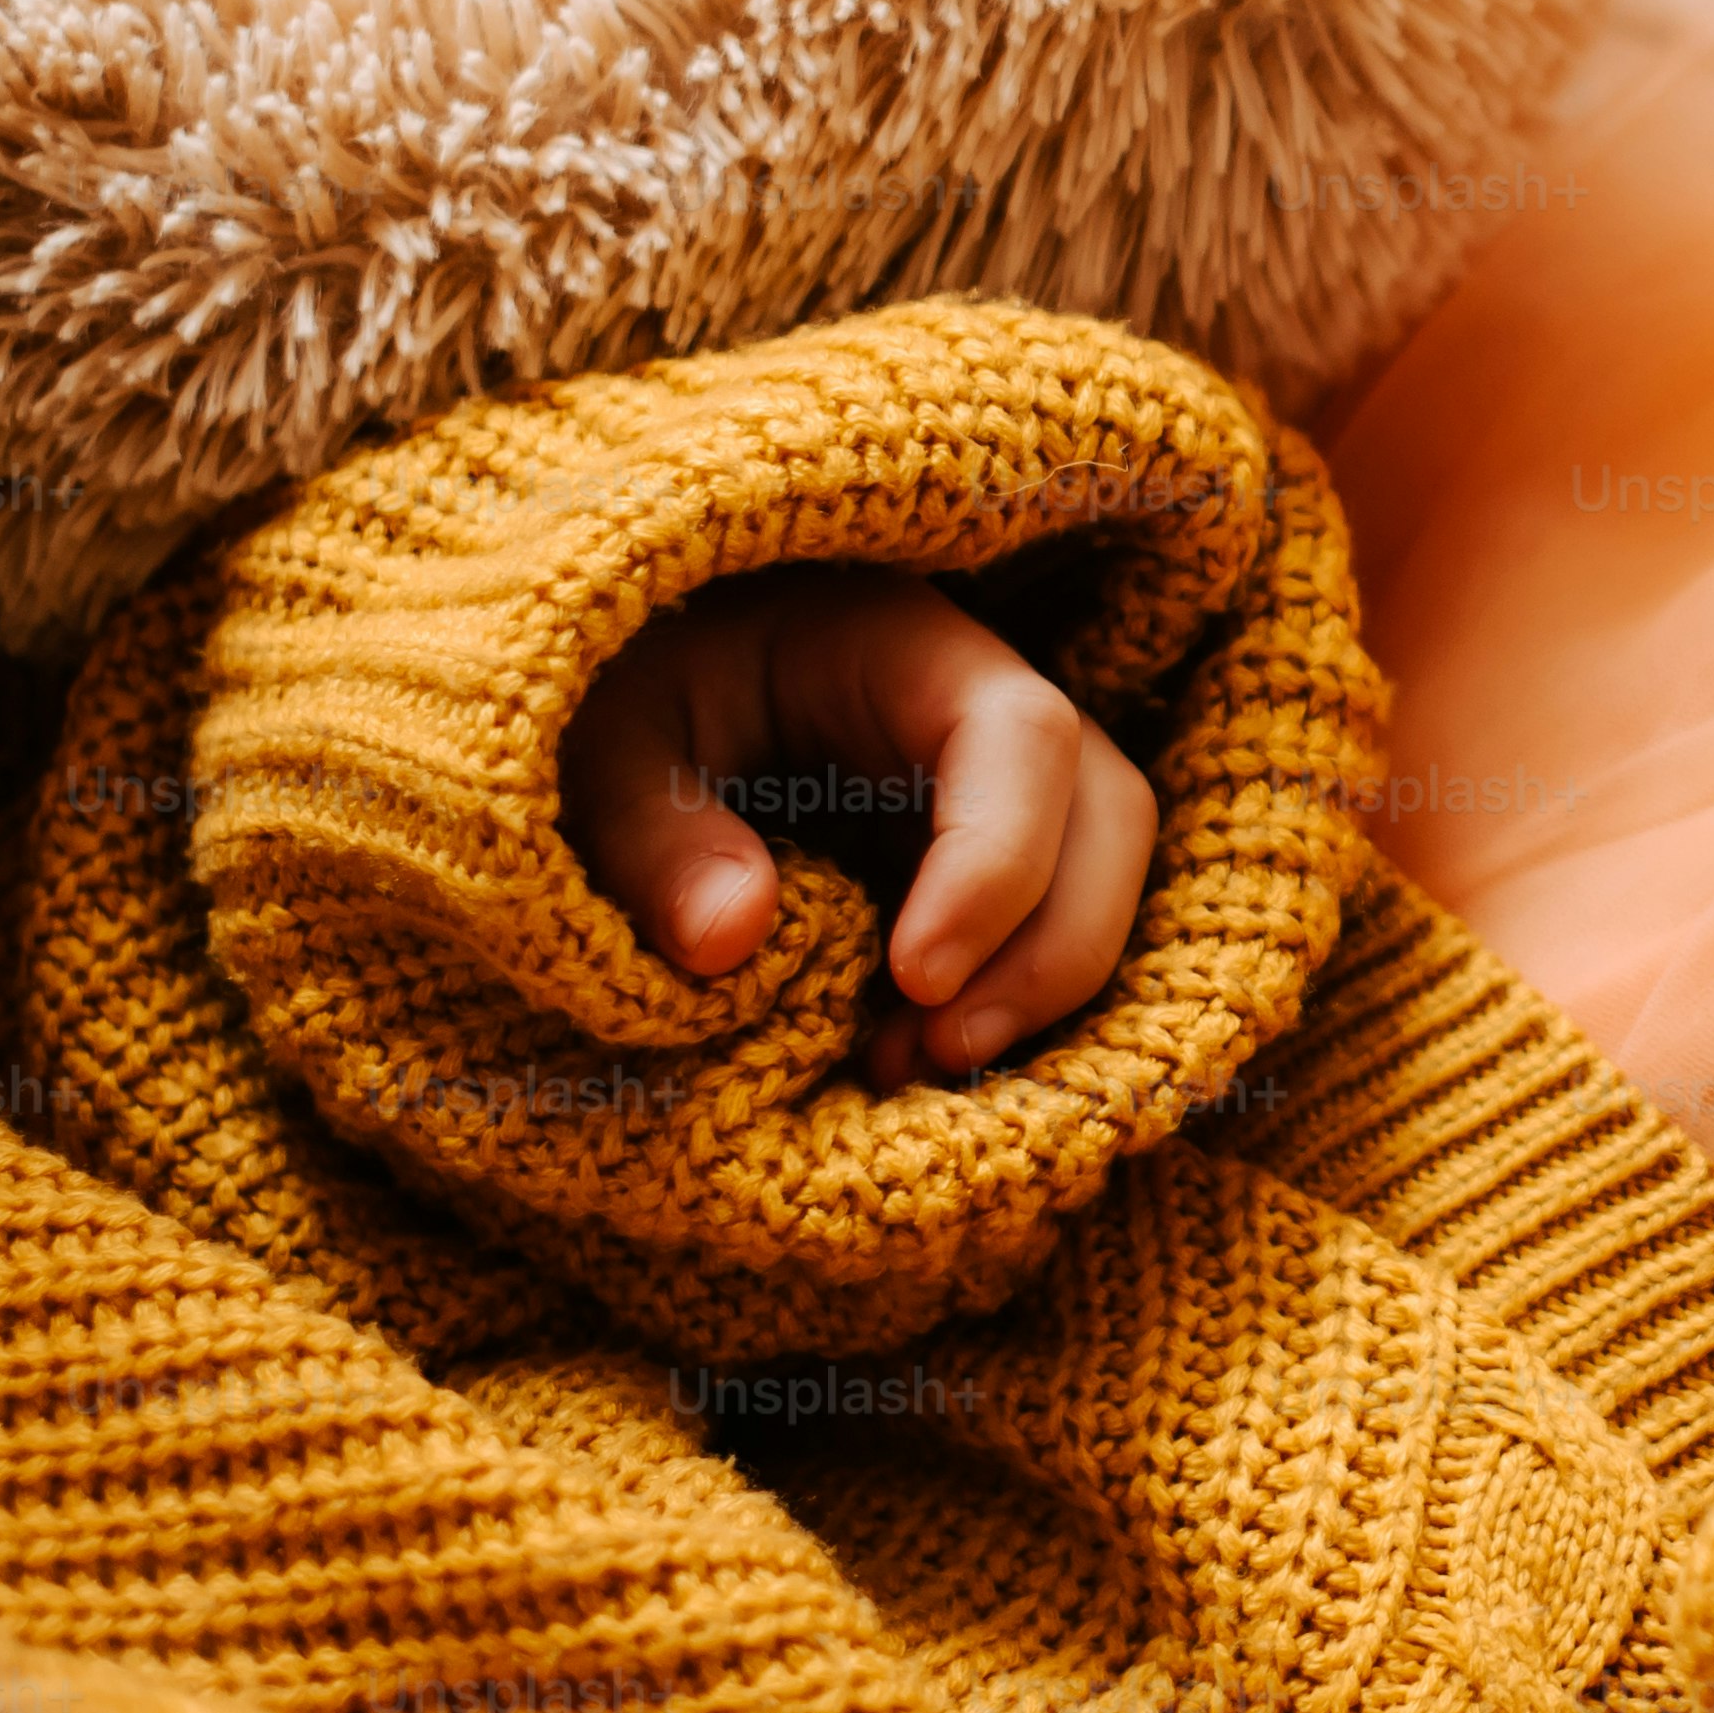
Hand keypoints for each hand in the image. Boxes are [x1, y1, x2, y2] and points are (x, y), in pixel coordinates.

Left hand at [563, 568, 1157, 1087]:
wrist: (622, 698)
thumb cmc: (614, 699)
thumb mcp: (604, 753)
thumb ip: (655, 840)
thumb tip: (729, 941)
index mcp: (908, 644)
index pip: (1022, 737)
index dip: (997, 863)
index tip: (913, 980)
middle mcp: (985, 707)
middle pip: (1109, 811)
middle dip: (1050, 949)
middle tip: (935, 1053)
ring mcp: (1001, 785)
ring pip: (1102, 876)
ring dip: (1040, 990)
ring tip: (914, 1068)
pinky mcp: (986, 858)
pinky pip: (1052, 926)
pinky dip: (1011, 1003)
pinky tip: (912, 1059)